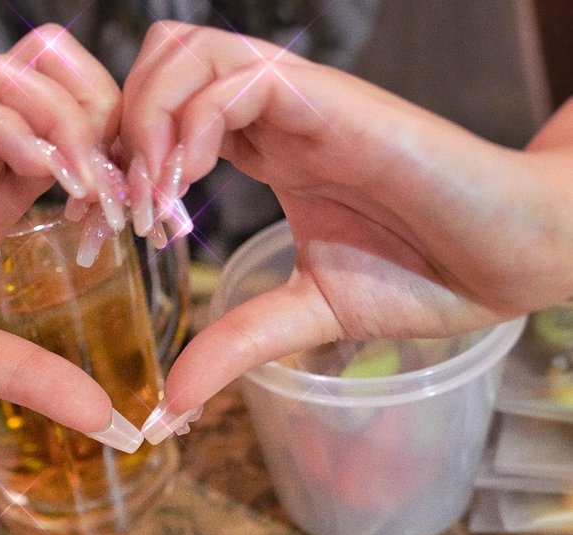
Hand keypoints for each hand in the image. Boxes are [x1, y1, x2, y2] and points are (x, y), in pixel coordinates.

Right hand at [0, 26, 135, 444]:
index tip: (152, 221)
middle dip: (114, 125)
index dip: (122, 167)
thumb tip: (110, 423)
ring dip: (74, 123)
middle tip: (138, 190)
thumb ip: (33, 379)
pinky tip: (51, 176)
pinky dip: (19, 131)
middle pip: (60, 89)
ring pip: (20, 79)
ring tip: (99, 186)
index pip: (74, 146)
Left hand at [120, 21, 572, 430]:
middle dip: (113, 131)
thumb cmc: (422, 278)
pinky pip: (232, 76)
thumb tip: (168, 409)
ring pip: (180, 51)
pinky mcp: (327, 99)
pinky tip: (185, 193)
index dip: (118, 162)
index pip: (161, 118)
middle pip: (154, 63)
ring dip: (144, 123)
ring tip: (150, 205)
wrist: (504, 260)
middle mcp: (269, 115)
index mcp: (263, 152)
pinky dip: (187, 126)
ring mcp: (296, 101)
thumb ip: (233, 346)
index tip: (104, 233)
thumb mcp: (303, 317)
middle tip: (114, 213)